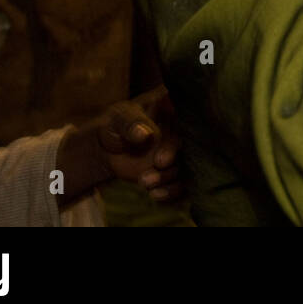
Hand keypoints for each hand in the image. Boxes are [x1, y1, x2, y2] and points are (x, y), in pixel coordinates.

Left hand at [56, 86, 181, 205]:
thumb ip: (131, 124)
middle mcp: (185, 130)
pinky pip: (182, 184)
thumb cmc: (117, 124)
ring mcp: (183, 152)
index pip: (192, 114)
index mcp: (176, 108)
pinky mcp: (176, 171)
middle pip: (193, 143)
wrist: (109, 149)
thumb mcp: (119, 118)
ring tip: (145, 181)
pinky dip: (171, 191)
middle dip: (176, 155)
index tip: (172, 138)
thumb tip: (145, 134)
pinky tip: (155, 194)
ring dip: (170, 177)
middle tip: (159, 163)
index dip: (188, 127)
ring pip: (188, 166)